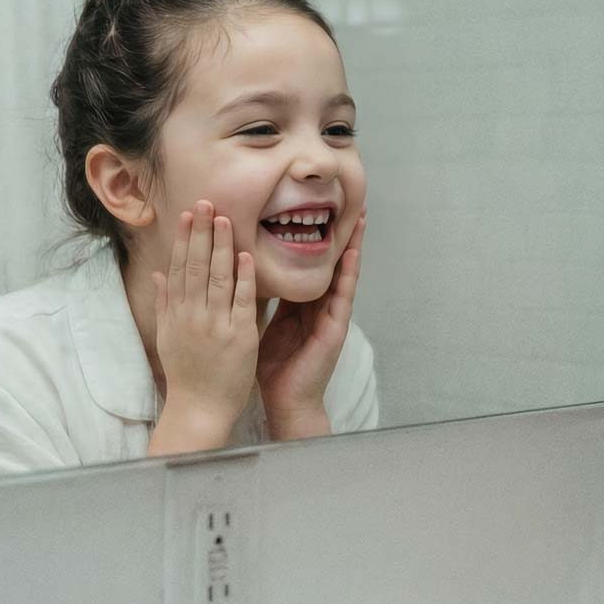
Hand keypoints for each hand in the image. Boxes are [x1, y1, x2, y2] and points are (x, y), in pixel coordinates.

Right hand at [147, 200, 259, 454]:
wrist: (199, 409)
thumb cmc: (186, 374)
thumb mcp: (168, 337)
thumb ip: (165, 303)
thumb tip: (158, 274)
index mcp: (176, 314)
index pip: (179, 268)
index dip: (183, 239)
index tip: (188, 214)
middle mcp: (192, 315)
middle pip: (195, 266)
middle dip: (201, 232)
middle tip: (206, 202)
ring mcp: (216, 325)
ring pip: (217, 278)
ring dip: (221, 246)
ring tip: (225, 218)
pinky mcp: (239, 336)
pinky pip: (242, 301)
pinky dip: (244, 277)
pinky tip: (246, 255)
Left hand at [257, 212, 365, 439]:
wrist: (285, 402)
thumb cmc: (274, 368)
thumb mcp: (264, 323)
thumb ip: (262, 299)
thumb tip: (244, 272)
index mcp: (302, 304)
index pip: (311, 263)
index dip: (314, 236)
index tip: (316, 207)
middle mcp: (321, 306)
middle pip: (332, 262)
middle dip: (341, 233)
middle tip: (352, 201)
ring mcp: (331, 317)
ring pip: (344, 274)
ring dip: (353, 246)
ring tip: (360, 219)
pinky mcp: (335, 330)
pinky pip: (343, 297)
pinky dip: (348, 275)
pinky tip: (352, 256)